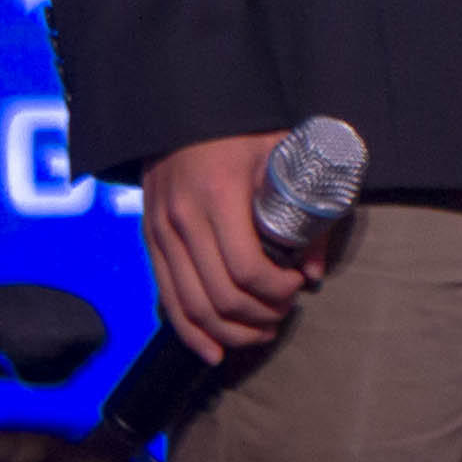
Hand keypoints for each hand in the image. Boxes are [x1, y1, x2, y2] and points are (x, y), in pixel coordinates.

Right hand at [142, 129, 318, 362]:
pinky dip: (190, 333)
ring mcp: (160, 233)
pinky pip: (166, 299)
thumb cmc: (242, 129)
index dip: (276, 291)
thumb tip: (312, 273)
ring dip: (229, 332)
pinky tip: (212, 351)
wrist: (182, 110)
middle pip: (220, 295)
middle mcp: (183, 219)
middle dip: (258, 317)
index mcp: (219, 196)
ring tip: (260, 332)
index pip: (247, 269)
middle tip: (283, 314)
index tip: (297, 287)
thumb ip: (305, 210)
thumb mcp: (282, 155)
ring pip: (191, 306)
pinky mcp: (149, 242)